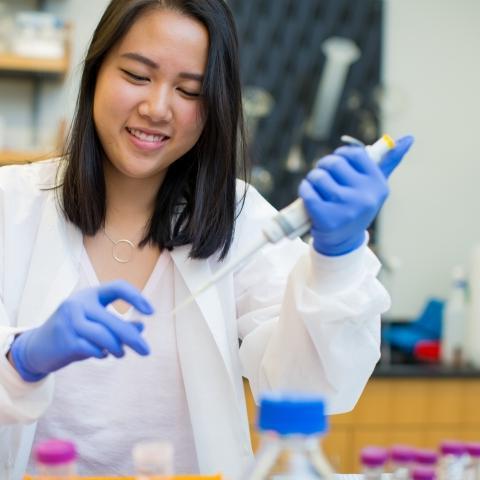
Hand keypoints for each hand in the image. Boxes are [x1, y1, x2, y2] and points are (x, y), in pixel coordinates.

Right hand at [10, 281, 153, 381]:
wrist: (36, 348)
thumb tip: (141, 327)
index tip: (151, 311)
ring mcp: (70, 322)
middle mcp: (78, 304)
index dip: (136, 297)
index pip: (117, 287)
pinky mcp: (65, 340)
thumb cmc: (73, 332)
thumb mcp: (95, 323)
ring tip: (121, 353)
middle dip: (132, 337)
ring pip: (104, 336)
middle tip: (146, 350)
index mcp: (88, 295)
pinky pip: (92, 348)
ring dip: (117, 348)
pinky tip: (102, 354)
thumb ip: (118, 324)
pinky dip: (102, 353)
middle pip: (114, 320)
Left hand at [298, 135, 413, 255]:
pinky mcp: (327, 219)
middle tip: (324, 177)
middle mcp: (365, 197)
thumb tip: (409, 138)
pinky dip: (304, 190)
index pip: (354, 153)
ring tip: (318, 189)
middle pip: (333, 163)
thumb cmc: (357, 207)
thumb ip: (388, 162)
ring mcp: (346, 209)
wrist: (343, 242)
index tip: (337, 163)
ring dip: (312, 180)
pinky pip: (308, 191)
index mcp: (378, 185)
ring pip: (318, 176)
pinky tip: (310, 196)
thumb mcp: (375, 187)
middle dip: (324, 167)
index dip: (341, 155)